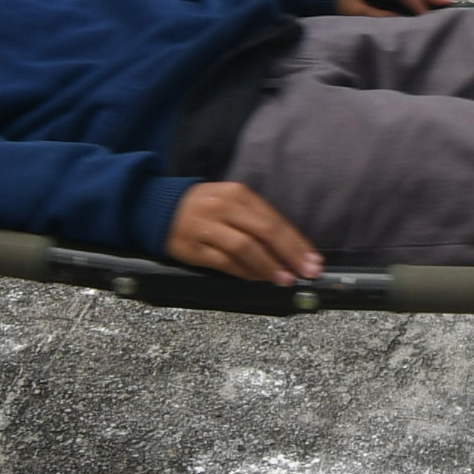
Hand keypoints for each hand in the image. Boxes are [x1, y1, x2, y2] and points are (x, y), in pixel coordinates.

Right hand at [165, 182, 320, 283]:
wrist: (158, 207)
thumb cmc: (204, 207)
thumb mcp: (231, 202)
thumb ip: (258, 221)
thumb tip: (291, 248)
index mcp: (238, 194)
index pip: (274, 220)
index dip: (297, 242)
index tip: (314, 259)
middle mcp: (224, 208)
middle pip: (264, 232)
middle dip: (290, 254)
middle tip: (307, 272)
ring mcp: (207, 227)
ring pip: (245, 248)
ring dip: (268, 265)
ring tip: (285, 279)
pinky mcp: (194, 248)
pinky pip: (224, 262)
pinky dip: (245, 272)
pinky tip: (259, 279)